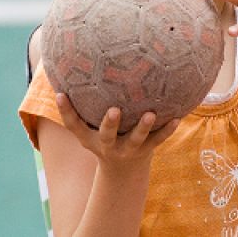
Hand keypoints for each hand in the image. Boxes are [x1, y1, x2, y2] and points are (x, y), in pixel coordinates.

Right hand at [55, 93, 179, 168]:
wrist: (124, 170)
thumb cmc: (105, 136)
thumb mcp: (89, 127)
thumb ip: (83, 104)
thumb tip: (70, 69)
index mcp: (90, 138)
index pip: (73, 125)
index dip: (65, 111)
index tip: (61, 94)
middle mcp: (108, 144)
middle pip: (107, 135)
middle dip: (110, 124)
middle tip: (114, 110)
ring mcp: (129, 148)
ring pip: (136, 138)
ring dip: (144, 127)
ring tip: (150, 114)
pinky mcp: (147, 149)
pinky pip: (158, 139)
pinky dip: (167, 130)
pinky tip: (177, 118)